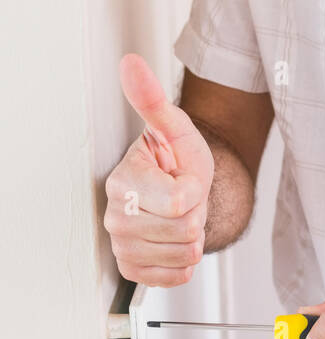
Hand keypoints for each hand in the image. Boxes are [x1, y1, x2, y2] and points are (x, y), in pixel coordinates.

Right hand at [103, 53, 213, 286]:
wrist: (180, 187)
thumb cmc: (177, 159)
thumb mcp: (176, 127)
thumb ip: (153, 99)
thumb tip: (131, 64)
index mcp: (122, 182)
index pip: (179, 202)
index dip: (194, 189)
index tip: (182, 176)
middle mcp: (115, 216)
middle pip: (185, 228)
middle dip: (195, 212)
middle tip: (183, 197)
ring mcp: (122, 245)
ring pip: (186, 253)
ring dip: (192, 235)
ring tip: (180, 215)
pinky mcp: (134, 269)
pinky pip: (178, 275)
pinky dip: (185, 260)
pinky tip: (175, 238)